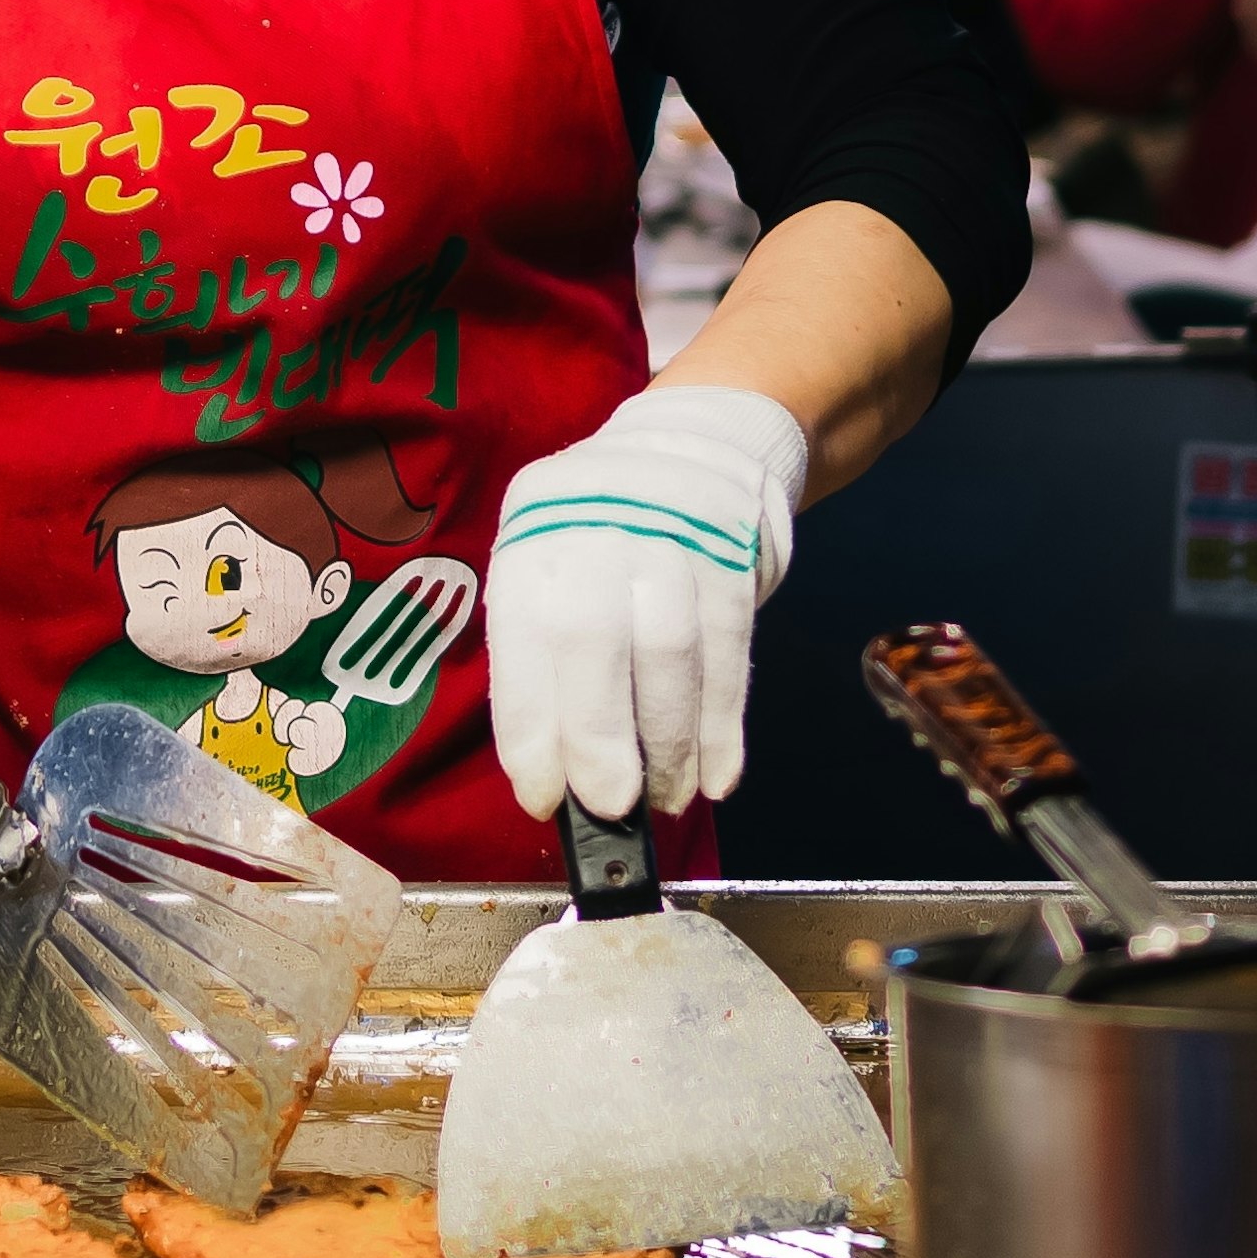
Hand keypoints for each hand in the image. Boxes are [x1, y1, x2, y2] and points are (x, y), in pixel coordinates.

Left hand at [486, 377, 806, 821]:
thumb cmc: (603, 539)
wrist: (694, 449)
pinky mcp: (734, 552)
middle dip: (600, 735)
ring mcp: (671, 533)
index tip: (543, 797)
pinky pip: (730, 647)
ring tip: (667, 799)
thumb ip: (551, 657)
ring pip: (669, 648)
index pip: (522, 634)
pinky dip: (724, 722)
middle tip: (611, 808)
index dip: (531, 723)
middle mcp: (595, 526)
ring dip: (670, 741)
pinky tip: (717, 776)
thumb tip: (557, 776)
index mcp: (533, 535)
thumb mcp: (554, 567)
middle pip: (591, 635)